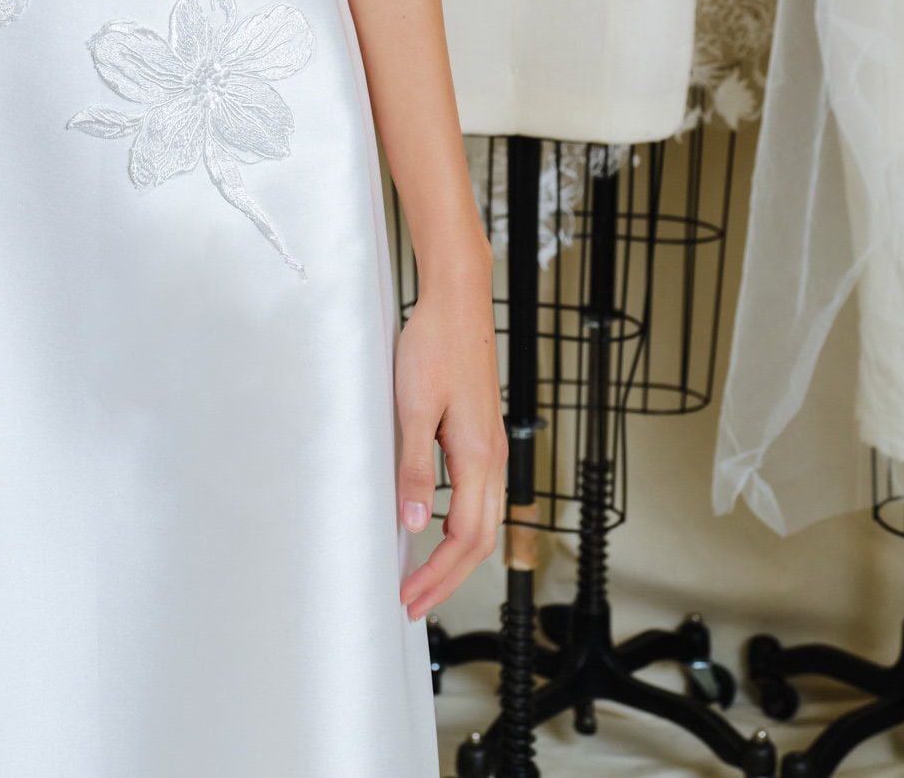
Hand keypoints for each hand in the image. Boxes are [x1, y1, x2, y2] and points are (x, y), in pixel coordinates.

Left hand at [394, 279, 504, 620]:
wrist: (458, 302)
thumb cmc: (435, 346)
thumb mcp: (413, 407)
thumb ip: (414, 468)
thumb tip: (412, 523)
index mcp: (479, 457)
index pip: (465, 539)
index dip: (438, 574)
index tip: (409, 595)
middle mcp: (493, 459)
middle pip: (480, 540)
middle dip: (448, 577)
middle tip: (414, 601)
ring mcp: (492, 448)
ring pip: (484, 521)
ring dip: (456, 556)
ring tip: (425, 575)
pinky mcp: (484, 436)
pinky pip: (481, 498)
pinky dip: (462, 527)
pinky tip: (438, 526)